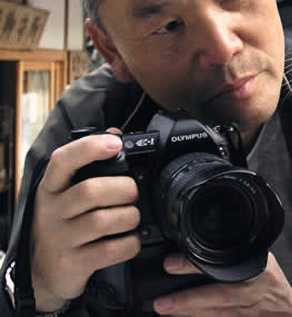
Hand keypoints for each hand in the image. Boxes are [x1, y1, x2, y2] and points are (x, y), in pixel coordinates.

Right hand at [30, 130, 140, 311]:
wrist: (45, 271)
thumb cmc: (65, 223)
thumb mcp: (67, 192)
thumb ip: (90, 163)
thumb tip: (114, 133)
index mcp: (51, 188)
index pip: (63, 160)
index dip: (90, 148)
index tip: (115, 144)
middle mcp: (52, 211)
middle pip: (91, 191)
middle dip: (124, 189)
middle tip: (133, 194)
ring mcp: (61, 238)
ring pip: (103, 221)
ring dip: (129, 217)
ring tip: (132, 218)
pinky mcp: (73, 263)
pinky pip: (110, 250)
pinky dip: (129, 243)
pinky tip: (130, 239)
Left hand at [153, 252, 291, 315]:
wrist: (288, 311)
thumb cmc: (271, 280)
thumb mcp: (261, 257)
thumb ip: (237, 250)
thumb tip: (203, 240)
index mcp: (258, 268)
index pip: (224, 264)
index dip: (196, 266)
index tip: (172, 264)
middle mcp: (253, 291)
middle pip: (218, 295)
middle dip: (188, 299)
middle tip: (163, 301)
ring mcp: (248, 312)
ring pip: (215, 314)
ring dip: (189, 312)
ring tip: (166, 308)